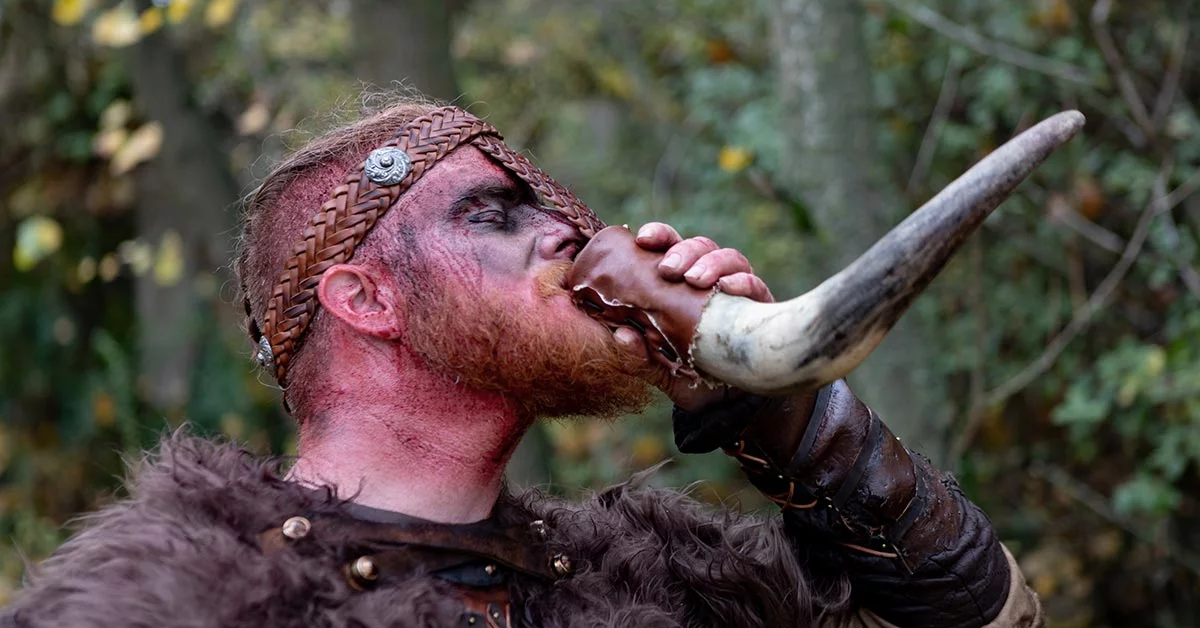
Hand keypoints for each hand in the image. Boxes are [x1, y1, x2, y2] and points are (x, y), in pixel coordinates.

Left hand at [612, 222, 772, 410]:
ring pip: (730, 258)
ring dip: (711, 263)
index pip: (671, 248)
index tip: (642, 239)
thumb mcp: (663, 371)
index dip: (659, 235)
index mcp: (682, 285)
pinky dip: (743, 282)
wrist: (733, 403)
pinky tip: (727, 288)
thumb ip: (642, 357)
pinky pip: (756, 286)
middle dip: (684, 251)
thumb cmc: (694, 377)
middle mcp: (711, 281)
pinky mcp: (761, 308)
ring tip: (695, 279)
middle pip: (701, 247)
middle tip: (668, 269)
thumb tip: (621, 336)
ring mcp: (738, 291)